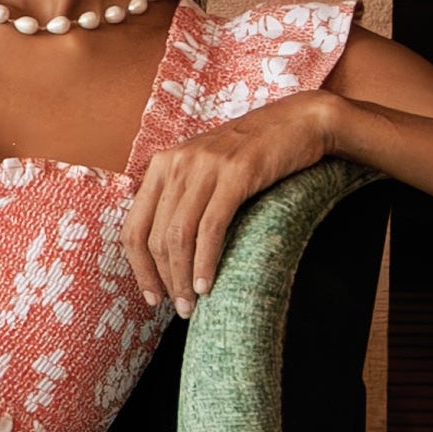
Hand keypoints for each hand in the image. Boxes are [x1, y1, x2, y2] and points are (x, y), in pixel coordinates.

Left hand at [121, 89, 345, 315]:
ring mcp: (205, 166)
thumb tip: (165, 251)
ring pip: (178, 235)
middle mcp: (176, 163)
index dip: (138, 269)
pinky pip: (210, 227)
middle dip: (164, 280)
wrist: (299, 122)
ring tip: (192, 305)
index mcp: (162, 165)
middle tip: (179, 309)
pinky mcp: (235, 173)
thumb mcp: (206, 170)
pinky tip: (208, 285)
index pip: (133, 227)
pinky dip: (206, 261)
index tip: (152, 298)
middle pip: (154, 237)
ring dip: (183, 278)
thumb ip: (182, 198)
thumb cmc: (253, 154)